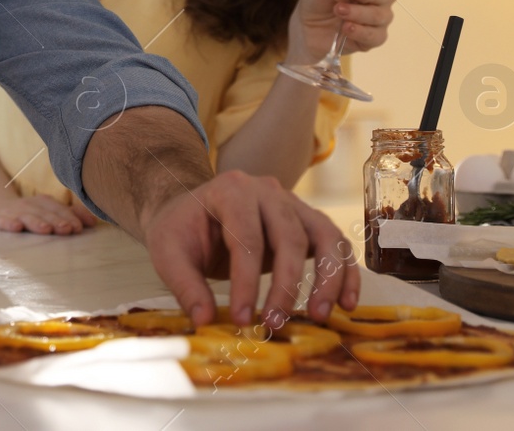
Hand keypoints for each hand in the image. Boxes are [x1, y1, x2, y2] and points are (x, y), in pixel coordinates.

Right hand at [0, 194, 99, 234]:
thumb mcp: (48, 212)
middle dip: (56, 220)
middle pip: (44, 213)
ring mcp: (12, 213)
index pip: (58, 208)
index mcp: (42, 203)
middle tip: (68, 229)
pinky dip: (8, 223)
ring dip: (37, 222)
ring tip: (46, 229)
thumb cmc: (27, 215)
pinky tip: (15, 227)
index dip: (69, 216)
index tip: (79, 227)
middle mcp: (28, 206)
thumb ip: (70, 215)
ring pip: (26, 216)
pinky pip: (2, 222)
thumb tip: (93, 222)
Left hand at [140, 171, 359, 328]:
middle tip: (274, 323)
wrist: (193, 210)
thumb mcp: (167, 252)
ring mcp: (292, 203)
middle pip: (289, 235)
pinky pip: (336, 243)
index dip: (246, 282)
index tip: (241, 319)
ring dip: (328, 278)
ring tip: (319, 316)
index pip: (246, 238)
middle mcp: (267, 190)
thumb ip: (184, 285)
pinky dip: (346, 272)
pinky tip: (346, 304)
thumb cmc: (182, 229)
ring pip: (325, 235)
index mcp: (230, 190)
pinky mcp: (307, 222)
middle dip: (285, 284)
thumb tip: (204, 321)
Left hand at [285, 0, 393, 66]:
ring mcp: (379, 20)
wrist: (306, 30)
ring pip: (379, 16)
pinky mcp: (373, 39)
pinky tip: (347, 27)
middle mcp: (379, 0)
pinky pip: (375, 36)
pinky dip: (361, 31)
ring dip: (359, 12)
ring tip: (339, 10)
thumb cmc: (318, 3)